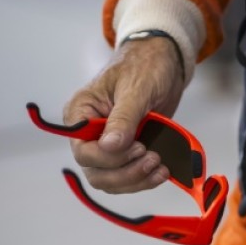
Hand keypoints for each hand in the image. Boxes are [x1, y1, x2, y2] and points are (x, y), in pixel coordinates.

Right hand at [64, 37, 185, 193]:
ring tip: (160, 166)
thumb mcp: (135, 89)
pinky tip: (162, 172)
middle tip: (153, 158)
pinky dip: (144, 179)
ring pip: (111, 180)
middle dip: (125, 172)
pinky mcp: (128, 151)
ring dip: (136, 179)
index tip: (138, 147)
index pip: (83, 150)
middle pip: (96, 172)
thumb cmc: (144, 67)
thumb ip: (123, 117)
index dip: (109, 157)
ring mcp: (109, 145)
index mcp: (81, 113)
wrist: (164, 64)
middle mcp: (89, 133)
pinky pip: (128, 176)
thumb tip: (109, 145)